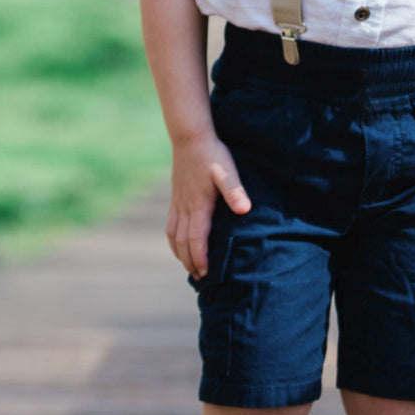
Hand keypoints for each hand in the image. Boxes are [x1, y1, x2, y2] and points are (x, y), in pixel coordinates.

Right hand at [167, 132, 250, 278]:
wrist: (190, 137)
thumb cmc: (213, 154)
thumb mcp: (228, 171)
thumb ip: (235, 191)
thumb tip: (244, 210)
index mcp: (198, 205)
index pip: (195, 238)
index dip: (200, 257)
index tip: (205, 272)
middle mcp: (185, 207)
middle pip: (182, 242)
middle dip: (189, 261)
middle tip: (199, 277)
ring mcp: (178, 202)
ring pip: (173, 235)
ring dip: (179, 253)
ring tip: (188, 266)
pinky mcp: (176, 196)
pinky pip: (170, 224)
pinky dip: (173, 239)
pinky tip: (178, 242)